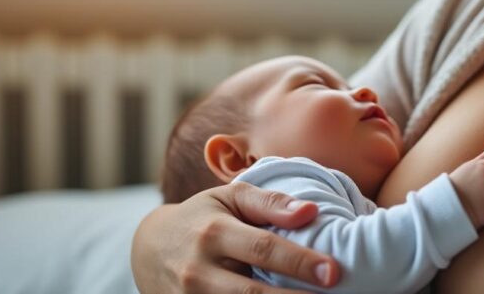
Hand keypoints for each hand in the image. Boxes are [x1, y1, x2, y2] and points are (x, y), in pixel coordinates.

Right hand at [131, 182, 340, 292]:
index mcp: (213, 232)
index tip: (333, 271)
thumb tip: (310, 211)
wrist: (150, 249)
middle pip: (252, 293)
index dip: (300, 262)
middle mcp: (199, 270)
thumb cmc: (202, 217)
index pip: (263, 248)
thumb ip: (269, 202)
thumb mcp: (229, 198)